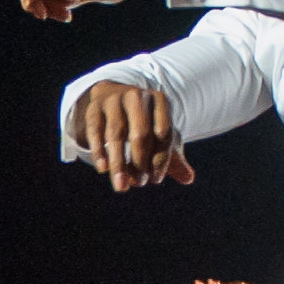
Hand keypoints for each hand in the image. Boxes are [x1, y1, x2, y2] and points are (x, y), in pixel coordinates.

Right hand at [70, 81, 193, 190]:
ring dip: (119, 163)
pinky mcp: (94, 108)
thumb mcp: (159, 135)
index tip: (155, 180)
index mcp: (160, 101)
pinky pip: (96, 132)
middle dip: (140, 162)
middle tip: (140, 184)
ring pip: (116, 135)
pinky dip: (99, 151)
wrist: (114, 97)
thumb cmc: (143, 122)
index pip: (163, 132)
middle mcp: (137, 97)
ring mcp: (114, 100)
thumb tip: (188, 179)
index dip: (160, 158)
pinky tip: (103, 169)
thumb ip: (173, 157)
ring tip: (121, 186)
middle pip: (140, 133)